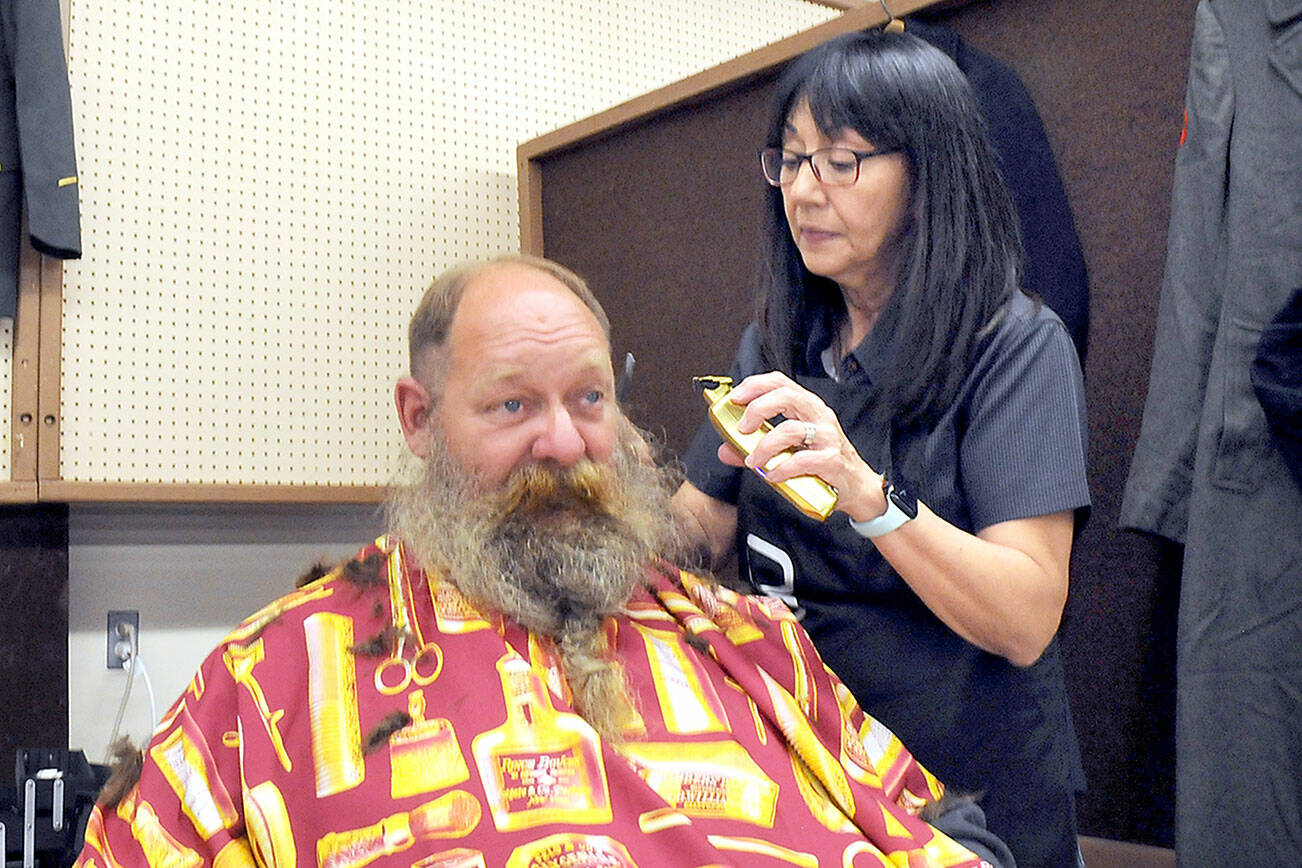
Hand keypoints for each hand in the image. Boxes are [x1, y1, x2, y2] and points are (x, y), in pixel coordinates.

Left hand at [716, 372, 887, 521]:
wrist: (856, 487)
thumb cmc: (822, 463)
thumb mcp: (789, 449)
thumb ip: (756, 447)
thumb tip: (726, 450)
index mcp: (807, 407)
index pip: (780, 382)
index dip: (755, 385)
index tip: (735, 397)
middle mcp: (819, 416)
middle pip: (786, 396)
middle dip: (758, 409)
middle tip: (742, 428)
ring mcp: (827, 437)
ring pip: (791, 430)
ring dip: (765, 446)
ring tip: (754, 461)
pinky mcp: (832, 460)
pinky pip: (802, 461)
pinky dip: (781, 469)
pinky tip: (772, 475)